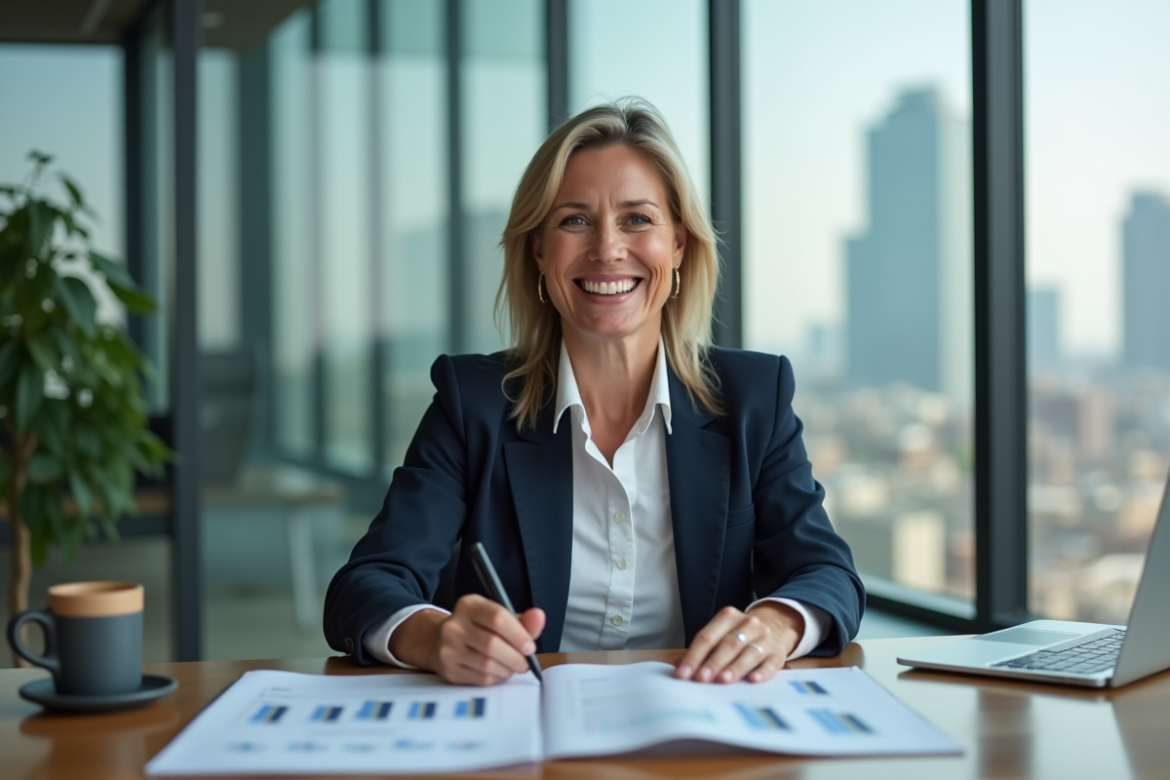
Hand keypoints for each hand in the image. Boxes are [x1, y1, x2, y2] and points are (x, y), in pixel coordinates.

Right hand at [392, 595, 544, 685]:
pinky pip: (481, 679)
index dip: (518, 634)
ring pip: (487, 664)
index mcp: (469, 605)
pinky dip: (496, 678)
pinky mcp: (449, 670)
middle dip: (515, 657)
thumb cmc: (478, 629)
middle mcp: (454, 625)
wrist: (442, 642)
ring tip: (513, 667)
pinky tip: (499, 672)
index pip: (497, 617)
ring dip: (507, 669)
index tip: (529, 646)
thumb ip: (523, 620)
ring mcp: (448, 649)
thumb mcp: (499, 618)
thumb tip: (539, 616)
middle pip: (492, 644)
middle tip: (524, 662)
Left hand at [674, 603, 803, 683]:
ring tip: (723, 680)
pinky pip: (770, 663)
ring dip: (735, 667)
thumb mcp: (720, 635)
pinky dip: (762, 672)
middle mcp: (748, 624)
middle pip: (728, 643)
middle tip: (701, 678)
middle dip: (713, 662)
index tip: (683, 674)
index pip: (707, 637)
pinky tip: (753, 680)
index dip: (694, 656)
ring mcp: (765, 638)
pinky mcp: (778, 653)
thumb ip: (700, 651)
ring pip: (749, 652)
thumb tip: (678, 665)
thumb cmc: (739, 636)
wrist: (774, 627)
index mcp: (728, 616)